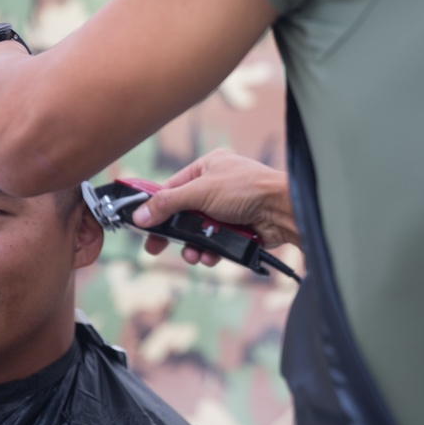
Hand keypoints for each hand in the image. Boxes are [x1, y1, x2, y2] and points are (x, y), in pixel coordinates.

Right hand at [132, 149, 299, 266]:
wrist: (283, 210)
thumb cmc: (247, 190)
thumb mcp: (200, 192)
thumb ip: (168, 204)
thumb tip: (140, 214)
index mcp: (208, 167)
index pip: (172, 186)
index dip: (156, 205)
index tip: (140, 222)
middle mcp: (217, 186)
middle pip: (184, 212)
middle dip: (173, 232)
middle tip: (155, 248)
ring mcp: (228, 209)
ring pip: (199, 231)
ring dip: (193, 246)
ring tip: (192, 256)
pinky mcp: (238, 228)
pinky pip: (216, 242)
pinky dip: (211, 251)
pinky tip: (210, 257)